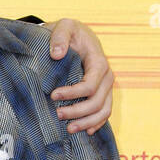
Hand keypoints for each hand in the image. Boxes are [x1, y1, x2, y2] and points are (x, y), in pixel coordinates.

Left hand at [45, 18, 114, 134]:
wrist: (78, 37)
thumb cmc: (70, 33)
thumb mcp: (64, 27)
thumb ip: (60, 37)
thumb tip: (56, 54)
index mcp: (99, 62)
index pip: (89, 85)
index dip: (72, 94)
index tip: (53, 95)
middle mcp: (106, 77)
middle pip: (96, 102)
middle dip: (77, 111)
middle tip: (57, 115)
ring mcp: (106, 87)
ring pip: (103, 111)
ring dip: (87, 122)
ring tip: (69, 129)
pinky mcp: (102, 94)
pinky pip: (104, 113)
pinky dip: (96, 123)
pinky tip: (86, 132)